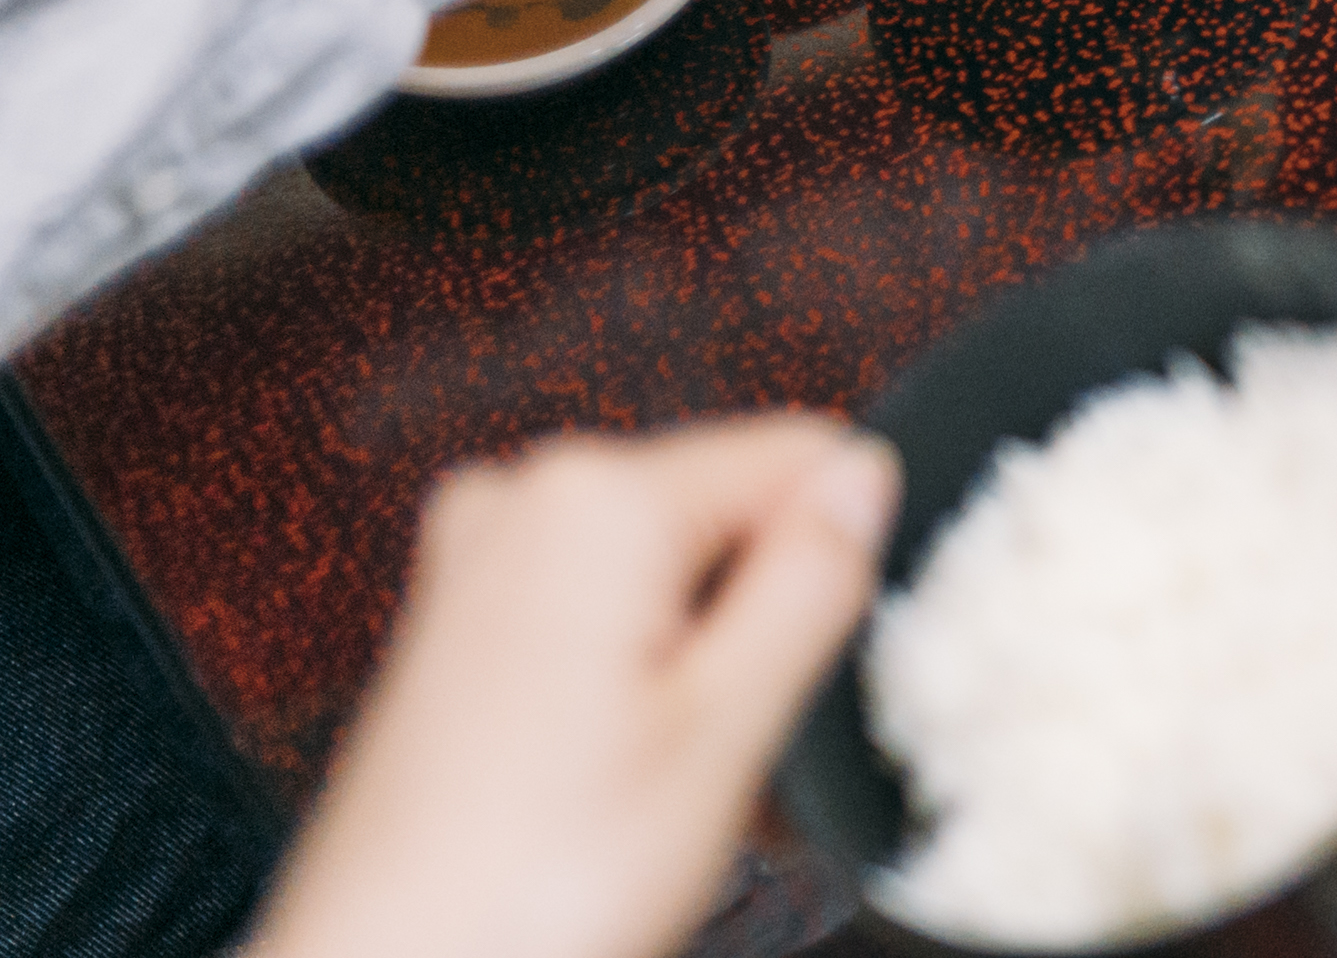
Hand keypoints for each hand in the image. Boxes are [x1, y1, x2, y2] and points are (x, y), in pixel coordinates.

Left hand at [243, 419, 897, 957]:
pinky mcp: (459, 632)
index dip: (840, 566)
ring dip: (710, 673)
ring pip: (673, 579)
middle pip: (733, 520)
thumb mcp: (723, 731)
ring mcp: (479, 569)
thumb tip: (864, 476)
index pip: (804, 458)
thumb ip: (811, 579)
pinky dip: (642, 690)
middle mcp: (523, 507)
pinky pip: (601, 619)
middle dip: (768, 629)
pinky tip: (636, 787)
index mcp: (594, 499)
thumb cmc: (519, 892)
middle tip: (749, 758)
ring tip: (694, 793)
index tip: (818, 669)